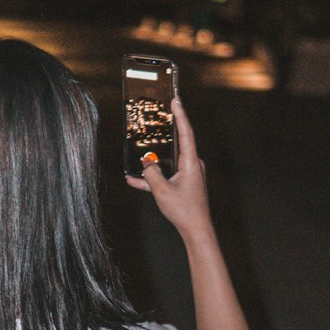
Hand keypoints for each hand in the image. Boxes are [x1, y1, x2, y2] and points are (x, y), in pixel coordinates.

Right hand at [125, 95, 212, 242]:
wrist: (196, 230)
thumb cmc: (183, 210)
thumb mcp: (162, 191)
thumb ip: (151, 173)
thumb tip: (145, 162)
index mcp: (190, 162)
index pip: (186, 132)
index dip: (180, 114)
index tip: (176, 98)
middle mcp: (191, 164)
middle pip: (176, 142)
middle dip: (165, 130)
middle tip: (157, 114)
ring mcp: (188, 174)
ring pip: (167, 160)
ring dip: (153, 159)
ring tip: (137, 151)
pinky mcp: (182, 184)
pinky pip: (165, 176)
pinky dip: (152, 177)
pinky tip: (133, 180)